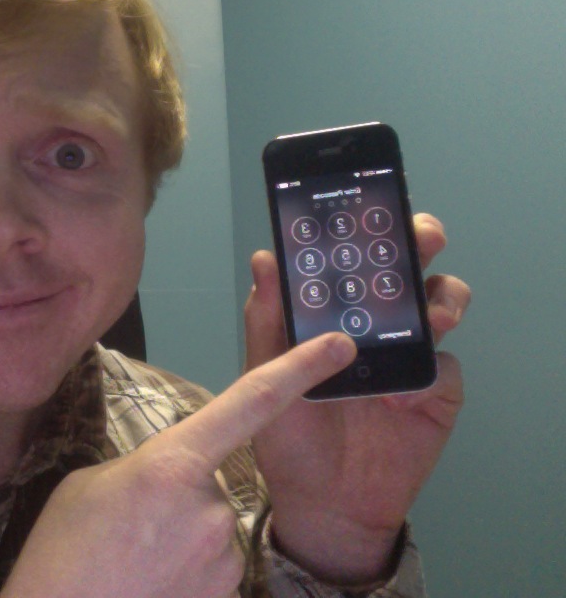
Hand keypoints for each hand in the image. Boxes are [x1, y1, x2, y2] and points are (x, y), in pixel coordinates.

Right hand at [2, 332, 357, 597]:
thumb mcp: (90, 484)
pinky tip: (149, 582)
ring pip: (211, 529)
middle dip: (179, 496)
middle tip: (131, 526)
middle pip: (210, 482)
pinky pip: (212, 567)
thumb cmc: (62, 550)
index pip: (251, 403)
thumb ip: (143, 468)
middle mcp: (212, 506)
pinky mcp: (227, 593)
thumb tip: (168, 482)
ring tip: (133, 558)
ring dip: (181, 537)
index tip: (338, 346)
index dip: (299, 368)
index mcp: (173, 463)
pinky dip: (184, 572)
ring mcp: (224, 557)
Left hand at [245, 213, 469, 584]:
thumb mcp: (263, 376)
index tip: (367, 204)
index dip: (364, 226)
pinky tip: (401, 390)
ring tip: (429, 312)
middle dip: (418, 241)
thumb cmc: (287, 436)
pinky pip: (445, 367)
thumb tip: (264, 258)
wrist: (322, 503)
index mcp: (332, 311)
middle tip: (420, 236)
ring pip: (441, 302)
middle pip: (406, 266)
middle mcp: (374, 323)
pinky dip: (430, 371)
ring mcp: (408, 355)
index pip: (353, 255)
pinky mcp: (434, 393)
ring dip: (440, 297)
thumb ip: (266, 320)